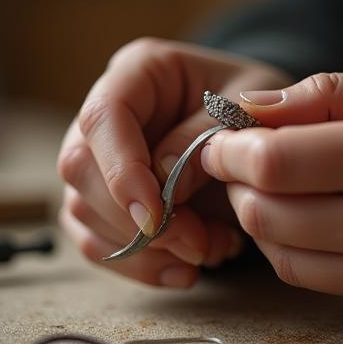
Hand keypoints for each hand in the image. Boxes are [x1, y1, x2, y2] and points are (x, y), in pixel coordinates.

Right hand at [57, 38, 291, 287]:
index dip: (121, 170)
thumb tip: (164, 187)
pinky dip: (139, 266)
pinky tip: (184, 272)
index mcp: (139, 71)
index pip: (104, 116)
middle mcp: (108, 113)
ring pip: (82, 210)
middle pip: (81, 168)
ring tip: (210, 251)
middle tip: (198, 244)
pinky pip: (97, 240)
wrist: (261, 132)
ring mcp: (101, 157)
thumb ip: (207, 136)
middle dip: (136, 220)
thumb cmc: (257, 110)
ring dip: (143, 249)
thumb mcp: (249, 109)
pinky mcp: (106, 199)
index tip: (156, 217)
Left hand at [200, 68, 342, 328]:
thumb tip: (250, 106)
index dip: (230, 151)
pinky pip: (324, 283)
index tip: (222, 139)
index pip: (274, 165)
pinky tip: (319, 220)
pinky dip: (301, 250)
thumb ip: (327, 93)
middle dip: (238, 187)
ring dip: (263, 222)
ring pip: (286, 260)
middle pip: (268, 218)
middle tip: (244, 161)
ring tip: (279, 189)